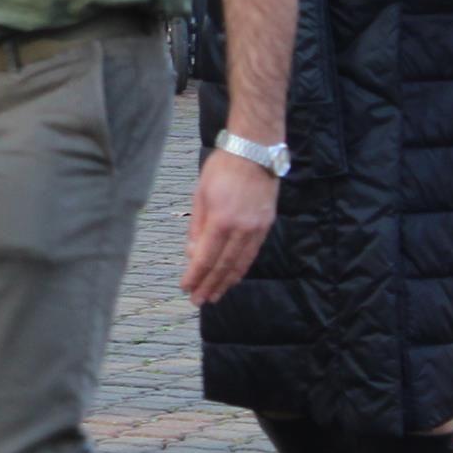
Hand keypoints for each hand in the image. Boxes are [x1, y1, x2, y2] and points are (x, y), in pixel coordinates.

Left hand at [180, 149, 278, 305]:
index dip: (195, 276)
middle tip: (199, 300)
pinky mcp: (266, 225)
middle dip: (210, 285)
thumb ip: (196, 227)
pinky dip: (241, 268)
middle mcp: (241, 228)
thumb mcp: (200, 195)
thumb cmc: (222, 169)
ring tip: (215, 295)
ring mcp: (256, 228)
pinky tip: (233, 276)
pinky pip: (252, 253)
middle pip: (223, 266)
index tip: (186, 288)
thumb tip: (192, 255)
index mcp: (221, 220)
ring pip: (240, 263)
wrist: (254, 152)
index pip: (205, 257)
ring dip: (226, 282)